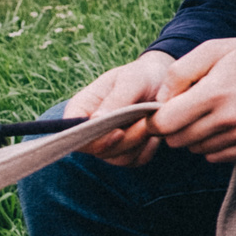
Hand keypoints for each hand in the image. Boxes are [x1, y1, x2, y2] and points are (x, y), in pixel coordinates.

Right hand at [63, 50, 178, 166]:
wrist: (163, 82)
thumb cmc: (142, 75)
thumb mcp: (131, 80)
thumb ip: (116, 99)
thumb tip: (95, 120)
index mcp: (81, 109)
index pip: (72, 132)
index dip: (90, 139)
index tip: (118, 132)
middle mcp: (90, 130)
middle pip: (97, 150)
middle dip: (125, 140)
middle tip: (146, 124)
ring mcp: (107, 143)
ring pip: (118, 158)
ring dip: (138, 143)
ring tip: (152, 122)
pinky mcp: (127, 152)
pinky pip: (136, 159)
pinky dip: (148, 148)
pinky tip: (155, 130)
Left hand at [150, 36, 235, 163]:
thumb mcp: (214, 49)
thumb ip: (180, 72)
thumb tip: (161, 100)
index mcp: (214, 93)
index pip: (165, 124)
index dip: (155, 118)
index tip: (161, 109)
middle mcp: (227, 119)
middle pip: (176, 140)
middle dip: (173, 126)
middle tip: (185, 108)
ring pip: (194, 149)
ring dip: (193, 135)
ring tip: (207, 113)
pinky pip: (214, 157)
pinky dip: (211, 144)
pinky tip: (221, 124)